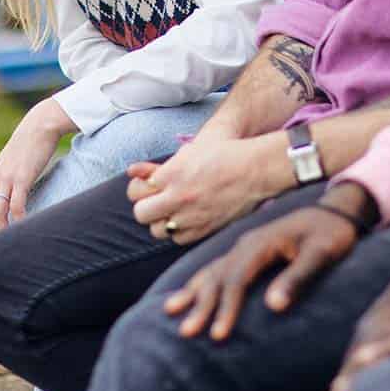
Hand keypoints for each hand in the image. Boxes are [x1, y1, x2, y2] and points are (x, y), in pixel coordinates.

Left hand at [0, 98, 75, 240]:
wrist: (41, 125)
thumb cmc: (30, 144)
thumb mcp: (12, 162)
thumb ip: (5, 177)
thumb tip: (4, 192)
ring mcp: (6, 178)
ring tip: (6, 242)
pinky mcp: (22, 177)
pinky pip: (16, 204)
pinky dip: (17, 219)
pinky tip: (23, 227)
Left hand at [127, 135, 281, 244]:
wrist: (256, 170)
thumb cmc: (225, 154)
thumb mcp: (189, 152)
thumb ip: (158, 166)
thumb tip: (132, 170)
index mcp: (172, 173)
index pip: (135, 191)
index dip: (140, 189)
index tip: (150, 186)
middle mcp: (178, 196)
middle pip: (142, 213)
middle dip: (147, 207)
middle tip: (157, 201)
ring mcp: (190, 215)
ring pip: (157, 230)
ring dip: (161, 221)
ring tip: (173, 211)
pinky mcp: (204, 229)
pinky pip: (178, 239)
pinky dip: (179, 231)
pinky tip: (188, 219)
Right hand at [164, 206, 359, 340]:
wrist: (336, 213)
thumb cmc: (331, 235)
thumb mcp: (322, 254)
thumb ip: (298, 278)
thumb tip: (274, 306)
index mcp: (262, 243)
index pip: (238, 278)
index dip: (227, 307)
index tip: (218, 335)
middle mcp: (248, 243)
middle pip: (219, 276)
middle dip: (202, 305)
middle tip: (186, 332)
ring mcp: (246, 246)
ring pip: (213, 270)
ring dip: (193, 292)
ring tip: (170, 311)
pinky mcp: (248, 251)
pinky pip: (218, 267)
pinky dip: (201, 281)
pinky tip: (190, 292)